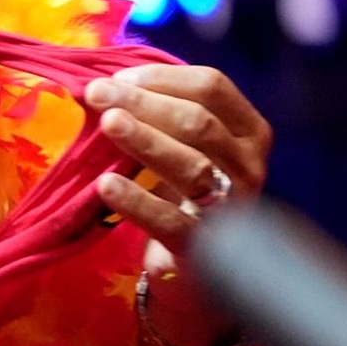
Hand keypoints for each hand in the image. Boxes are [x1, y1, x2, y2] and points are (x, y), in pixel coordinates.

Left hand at [86, 64, 272, 345]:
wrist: (193, 268)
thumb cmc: (179, 193)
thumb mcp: (178, 147)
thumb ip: (154, 114)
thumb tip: (100, 80)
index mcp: (247, 131)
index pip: (212, 87)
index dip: (163, 78)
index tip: (117, 77)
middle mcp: (248, 166)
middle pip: (200, 122)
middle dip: (145, 103)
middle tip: (98, 93)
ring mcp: (231, 208)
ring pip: (192, 166)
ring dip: (146, 141)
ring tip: (107, 123)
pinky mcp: (202, 247)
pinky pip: (170, 221)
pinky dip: (137, 201)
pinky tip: (105, 185)